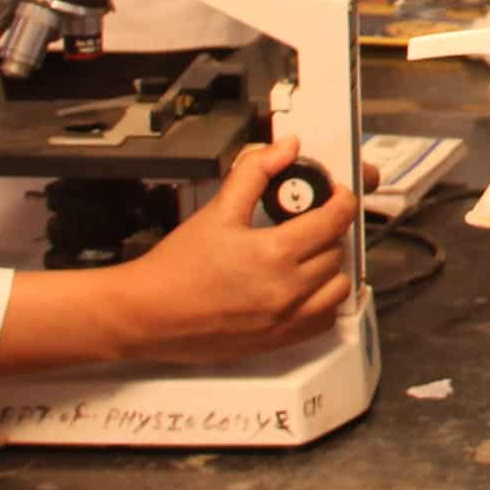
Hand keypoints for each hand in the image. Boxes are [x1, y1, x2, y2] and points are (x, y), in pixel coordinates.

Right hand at [108, 141, 358, 363]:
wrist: (147, 314)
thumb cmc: (175, 269)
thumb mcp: (218, 210)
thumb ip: (255, 172)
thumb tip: (285, 148)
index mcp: (274, 254)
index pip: (334, 221)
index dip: (342, 201)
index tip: (337, 195)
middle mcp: (286, 290)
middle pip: (337, 252)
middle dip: (329, 231)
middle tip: (312, 221)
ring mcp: (284, 320)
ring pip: (338, 288)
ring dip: (332, 268)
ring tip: (309, 255)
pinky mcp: (278, 341)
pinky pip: (324, 320)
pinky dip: (323, 302)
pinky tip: (306, 288)